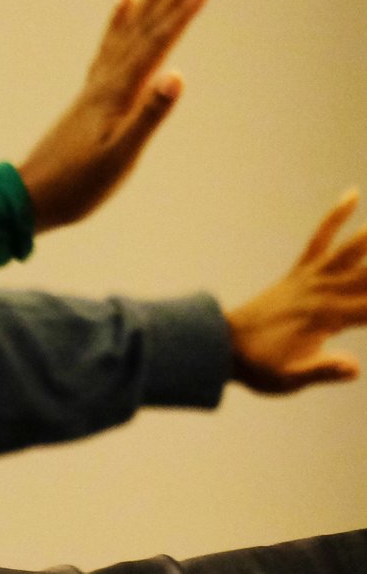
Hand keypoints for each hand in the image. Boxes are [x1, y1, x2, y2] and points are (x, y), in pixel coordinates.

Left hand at [16, 0, 209, 229]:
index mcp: (117, 93)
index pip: (157, 44)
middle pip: (144, 27)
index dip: (183, 13)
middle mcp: (106, 81)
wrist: (28, 198)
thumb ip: (148, 117)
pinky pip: (109, 48)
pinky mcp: (90, 97)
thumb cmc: (76, 185)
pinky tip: (122, 7)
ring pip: (128, 31)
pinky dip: (119, 24)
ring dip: (148, 0)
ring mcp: (96, 87)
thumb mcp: (119, 157)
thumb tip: (176, 75)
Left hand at [225, 189, 366, 393]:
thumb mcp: (290, 379)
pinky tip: (351, 194)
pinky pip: (319, 239)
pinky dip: (335, 217)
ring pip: (354, 250)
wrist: (220, 348)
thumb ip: (323, 370)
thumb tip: (354, 369)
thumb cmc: (258, 368)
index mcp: (331, 318)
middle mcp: (325, 292)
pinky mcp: (300, 272)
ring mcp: (313, 278)